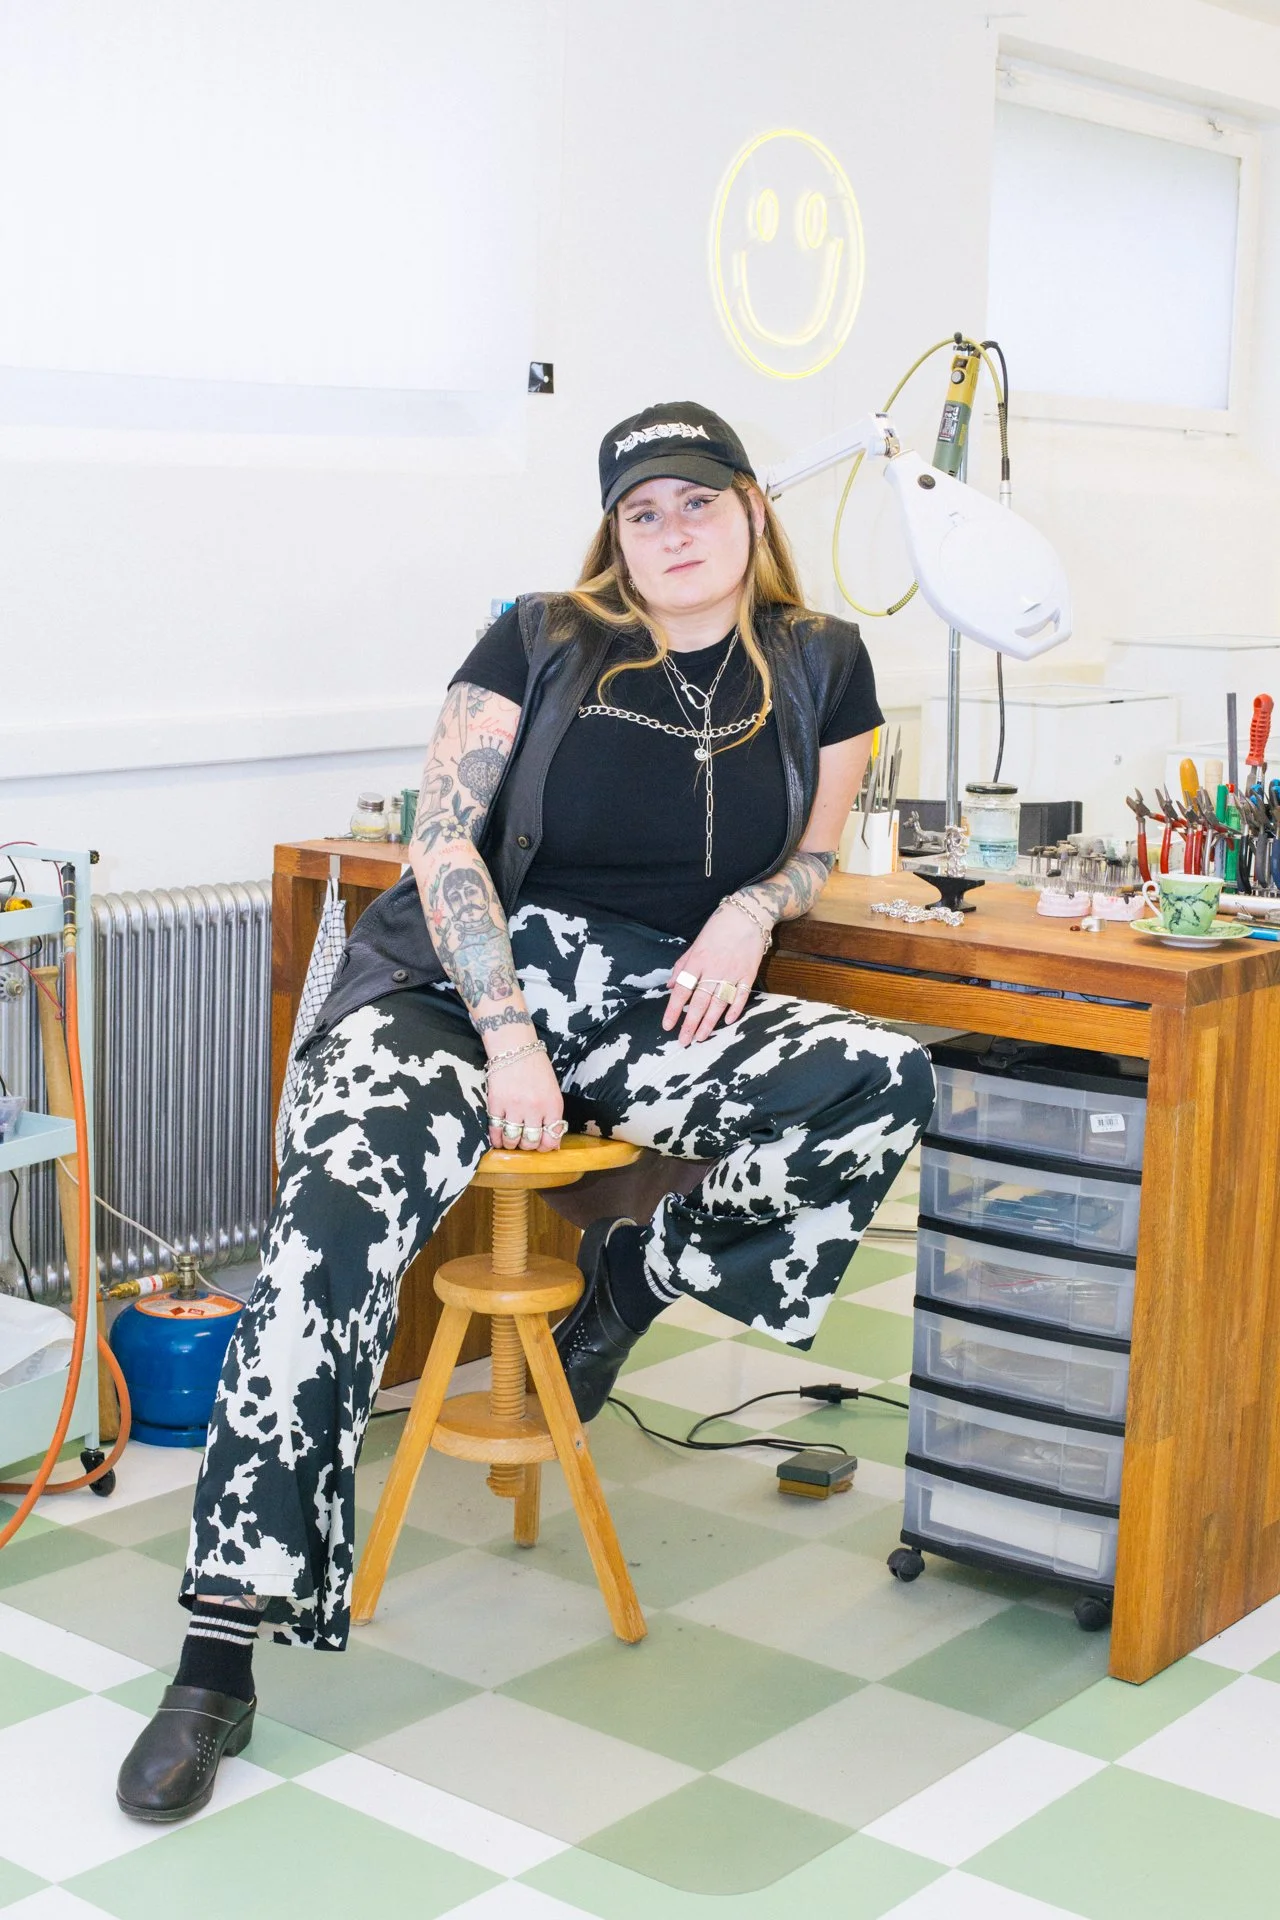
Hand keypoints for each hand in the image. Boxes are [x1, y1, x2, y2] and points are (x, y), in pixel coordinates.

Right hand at [485, 1047, 565, 1152]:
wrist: (514, 1047)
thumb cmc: (536, 1068)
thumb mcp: (552, 1091)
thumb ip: (552, 1115)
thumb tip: (552, 1141)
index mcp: (553, 1105)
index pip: (552, 1138)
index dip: (546, 1147)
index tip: (542, 1146)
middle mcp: (535, 1108)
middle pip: (531, 1142)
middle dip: (528, 1146)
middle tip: (525, 1142)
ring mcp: (514, 1107)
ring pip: (513, 1139)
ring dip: (512, 1144)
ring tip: (512, 1141)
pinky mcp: (496, 1104)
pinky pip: (496, 1130)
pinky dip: (497, 1139)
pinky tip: (499, 1139)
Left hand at [662, 903, 766, 1046]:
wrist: (748, 914)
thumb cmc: (719, 927)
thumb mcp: (695, 943)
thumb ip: (682, 965)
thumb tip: (669, 986)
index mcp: (697, 960)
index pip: (682, 989)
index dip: (674, 1009)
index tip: (667, 1025)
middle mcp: (713, 968)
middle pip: (699, 1001)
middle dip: (690, 1023)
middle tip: (683, 1041)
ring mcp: (732, 972)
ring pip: (718, 1003)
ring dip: (709, 1022)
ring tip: (700, 1037)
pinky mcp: (748, 973)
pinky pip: (741, 996)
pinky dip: (734, 1009)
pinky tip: (726, 1022)